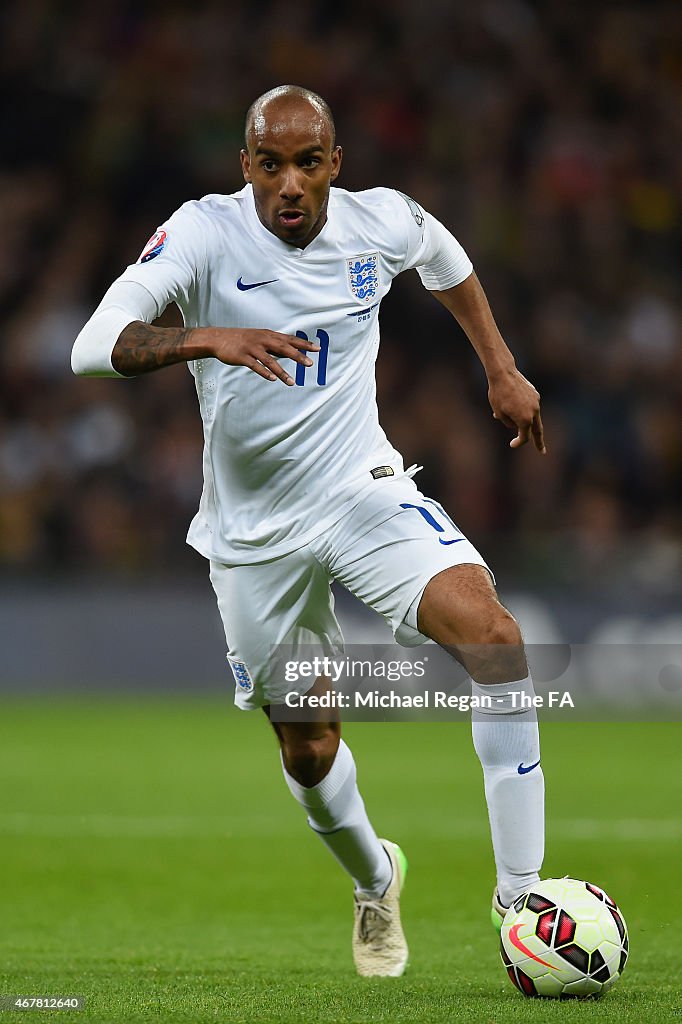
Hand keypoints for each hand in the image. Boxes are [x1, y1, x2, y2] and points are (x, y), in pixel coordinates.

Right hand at [204, 327, 319, 385]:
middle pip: (283, 348)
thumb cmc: (242, 339)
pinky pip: (256, 366)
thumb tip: (292, 351)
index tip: (317, 348)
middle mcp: (262, 340)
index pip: (289, 339)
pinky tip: (273, 379)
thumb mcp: (260, 338)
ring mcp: (252, 348)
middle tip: (310, 363)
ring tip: (291, 382)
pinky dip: (265, 372)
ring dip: (282, 372)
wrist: (218, 338)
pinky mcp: (243, 357)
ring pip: (270, 360)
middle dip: (298, 356)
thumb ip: (275, 344)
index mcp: (268, 335)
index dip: (303, 344)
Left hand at [488, 368, 545, 453]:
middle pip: (537, 430)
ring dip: (525, 421)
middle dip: (539, 442)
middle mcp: (534, 412)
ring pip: (533, 417)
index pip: (524, 437)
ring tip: (511, 414)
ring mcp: (536, 402)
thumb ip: (508, 423)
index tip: (511, 444)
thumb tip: (513, 425)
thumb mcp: (499, 413)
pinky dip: (524, 409)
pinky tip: (511, 402)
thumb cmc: (498, 394)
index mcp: (525, 420)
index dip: (518, 443)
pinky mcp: (535, 394)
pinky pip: (531, 406)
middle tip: (542, 451)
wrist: (503, 373)